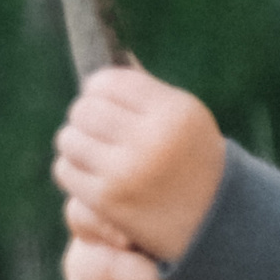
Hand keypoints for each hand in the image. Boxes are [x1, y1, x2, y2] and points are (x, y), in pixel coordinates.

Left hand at [52, 64, 225, 263]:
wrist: (215, 225)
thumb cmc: (195, 162)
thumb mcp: (185, 119)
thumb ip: (148, 89)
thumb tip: (116, 55)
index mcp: (173, 112)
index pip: (108, 82)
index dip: (99, 90)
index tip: (105, 102)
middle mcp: (150, 139)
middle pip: (83, 109)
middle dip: (85, 118)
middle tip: (98, 131)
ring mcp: (126, 171)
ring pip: (68, 138)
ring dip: (76, 144)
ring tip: (96, 153)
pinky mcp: (107, 200)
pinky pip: (65, 170)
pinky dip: (73, 170)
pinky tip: (94, 175)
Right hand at [63, 227, 197, 279]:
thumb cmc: (166, 264)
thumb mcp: (161, 241)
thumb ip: (158, 230)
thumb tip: (175, 233)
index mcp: (96, 231)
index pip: (82, 217)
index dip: (101, 224)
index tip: (129, 239)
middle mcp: (82, 264)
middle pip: (105, 268)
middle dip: (152, 279)